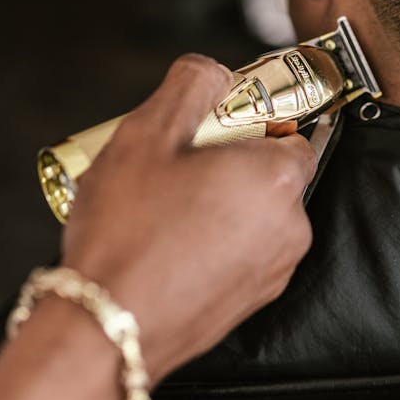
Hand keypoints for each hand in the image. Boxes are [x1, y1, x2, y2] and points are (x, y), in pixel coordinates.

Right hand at [61, 54, 316, 382]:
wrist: (105, 329)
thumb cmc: (129, 234)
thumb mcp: (149, 132)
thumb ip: (191, 83)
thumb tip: (213, 70)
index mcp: (277, 179)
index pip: (294, 130)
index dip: (253, 121)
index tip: (217, 124)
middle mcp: (289, 228)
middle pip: (271, 173)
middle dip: (230, 163)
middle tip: (178, 164)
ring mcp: (272, 272)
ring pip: (254, 215)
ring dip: (220, 204)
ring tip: (163, 207)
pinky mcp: (249, 304)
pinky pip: (241, 254)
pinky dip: (214, 242)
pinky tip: (167, 242)